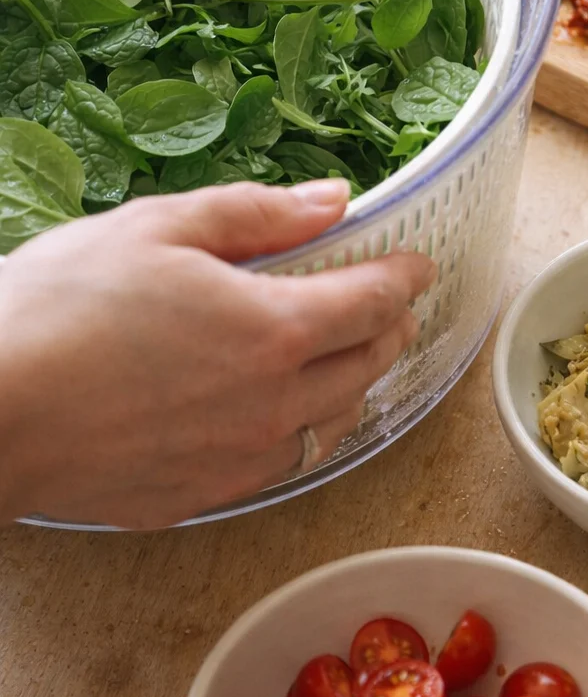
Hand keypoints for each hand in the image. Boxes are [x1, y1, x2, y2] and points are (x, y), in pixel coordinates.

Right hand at [0, 181, 434, 527]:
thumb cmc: (60, 309)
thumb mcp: (157, 228)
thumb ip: (256, 214)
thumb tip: (332, 199)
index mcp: (274, 329)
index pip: (373, 302)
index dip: (405, 277)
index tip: (418, 264)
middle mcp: (275, 403)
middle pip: (368, 365)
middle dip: (391, 329)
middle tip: (390, 308)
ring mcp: (242, 459)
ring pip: (333, 424)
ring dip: (354, 386)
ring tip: (347, 360)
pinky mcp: (203, 496)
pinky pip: (282, 465)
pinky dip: (301, 432)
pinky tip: (281, 415)